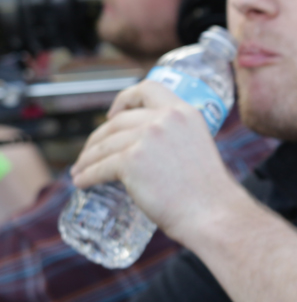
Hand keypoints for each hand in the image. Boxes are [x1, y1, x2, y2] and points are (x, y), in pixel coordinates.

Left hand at [69, 80, 239, 238]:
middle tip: (90, 153)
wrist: (211, 213)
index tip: (113, 114)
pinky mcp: (131, 161)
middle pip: (118, 122)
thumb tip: (147, 145)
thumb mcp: (197, 147)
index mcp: (184, 113)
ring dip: (87, 159)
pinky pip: (100, 167)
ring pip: (104, 145)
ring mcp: (147, 139)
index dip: (124, 99)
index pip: (147, 88)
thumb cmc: (208, 191)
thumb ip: (175, 137)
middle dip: (97, 138)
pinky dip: (88, 175)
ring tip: (81, 170)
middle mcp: (165, 119)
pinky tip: (82, 182)